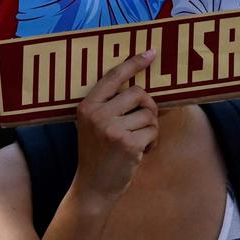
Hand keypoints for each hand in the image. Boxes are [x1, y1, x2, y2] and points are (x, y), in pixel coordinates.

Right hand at [72, 52, 159, 205]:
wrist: (93, 187)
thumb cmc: (97, 153)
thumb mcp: (92, 125)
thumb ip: (108, 105)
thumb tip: (140, 85)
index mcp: (87, 106)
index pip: (114, 76)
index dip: (134, 63)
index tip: (151, 53)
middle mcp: (97, 115)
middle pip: (138, 93)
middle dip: (148, 107)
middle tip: (143, 122)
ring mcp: (112, 129)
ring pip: (148, 114)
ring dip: (150, 128)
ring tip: (138, 141)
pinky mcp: (127, 144)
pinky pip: (153, 131)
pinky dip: (152, 141)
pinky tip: (140, 152)